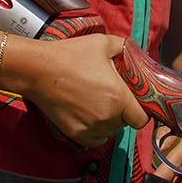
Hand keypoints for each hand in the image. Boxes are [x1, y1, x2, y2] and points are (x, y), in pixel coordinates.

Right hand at [18, 34, 147, 147]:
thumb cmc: (71, 55)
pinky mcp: (75, 134)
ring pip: (110, 132)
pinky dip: (95, 131)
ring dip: (108, 122)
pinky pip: (95, 140)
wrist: (39, 70)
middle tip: (112, 95)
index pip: (142, 119)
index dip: (141, 110)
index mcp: (119, 98)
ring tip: (97, 102)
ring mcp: (90, 128)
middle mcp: (107, 117)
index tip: (134, 102)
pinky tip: (89, 114)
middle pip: (125, 123)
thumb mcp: (104, 43)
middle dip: (123, 112)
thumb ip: (126, 48)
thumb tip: (137, 52)